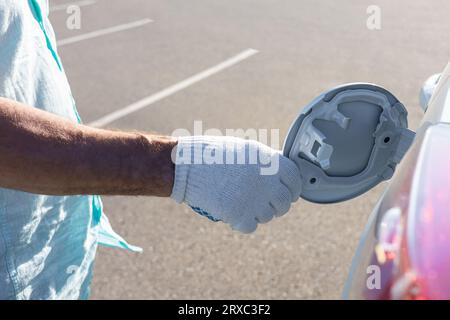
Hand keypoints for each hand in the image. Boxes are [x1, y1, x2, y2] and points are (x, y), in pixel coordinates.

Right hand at [170, 136, 301, 232]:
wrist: (187, 164)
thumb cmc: (214, 154)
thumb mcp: (246, 149)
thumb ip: (268, 161)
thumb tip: (284, 173)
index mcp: (270, 162)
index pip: (295, 180)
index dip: (293, 189)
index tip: (289, 193)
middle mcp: (266, 181)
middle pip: (284, 202)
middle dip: (277, 205)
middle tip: (266, 204)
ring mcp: (254, 200)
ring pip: (267, 216)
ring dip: (259, 213)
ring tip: (243, 204)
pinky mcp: (239, 215)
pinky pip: (251, 226)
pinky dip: (243, 223)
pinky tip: (234, 213)